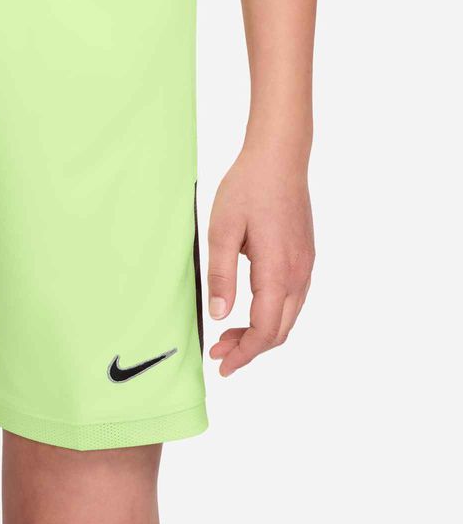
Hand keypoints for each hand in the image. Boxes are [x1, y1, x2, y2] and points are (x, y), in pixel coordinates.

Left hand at [206, 147, 313, 375]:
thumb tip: (219, 315)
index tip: (222, 365)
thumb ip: (220, 276)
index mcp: (278, 271)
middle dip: (250, 349)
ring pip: (288, 316)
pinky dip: (271, 315)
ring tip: (228, 336)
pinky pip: (292, 299)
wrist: (280, 158)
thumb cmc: (248, 189)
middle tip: (218, 353)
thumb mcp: (221, 231)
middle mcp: (299, 273)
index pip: (266, 329)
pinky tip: (248, 310)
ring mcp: (306, 265)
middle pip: (280, 330)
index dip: (244, 353)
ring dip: (260, 332)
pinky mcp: (304, 257)